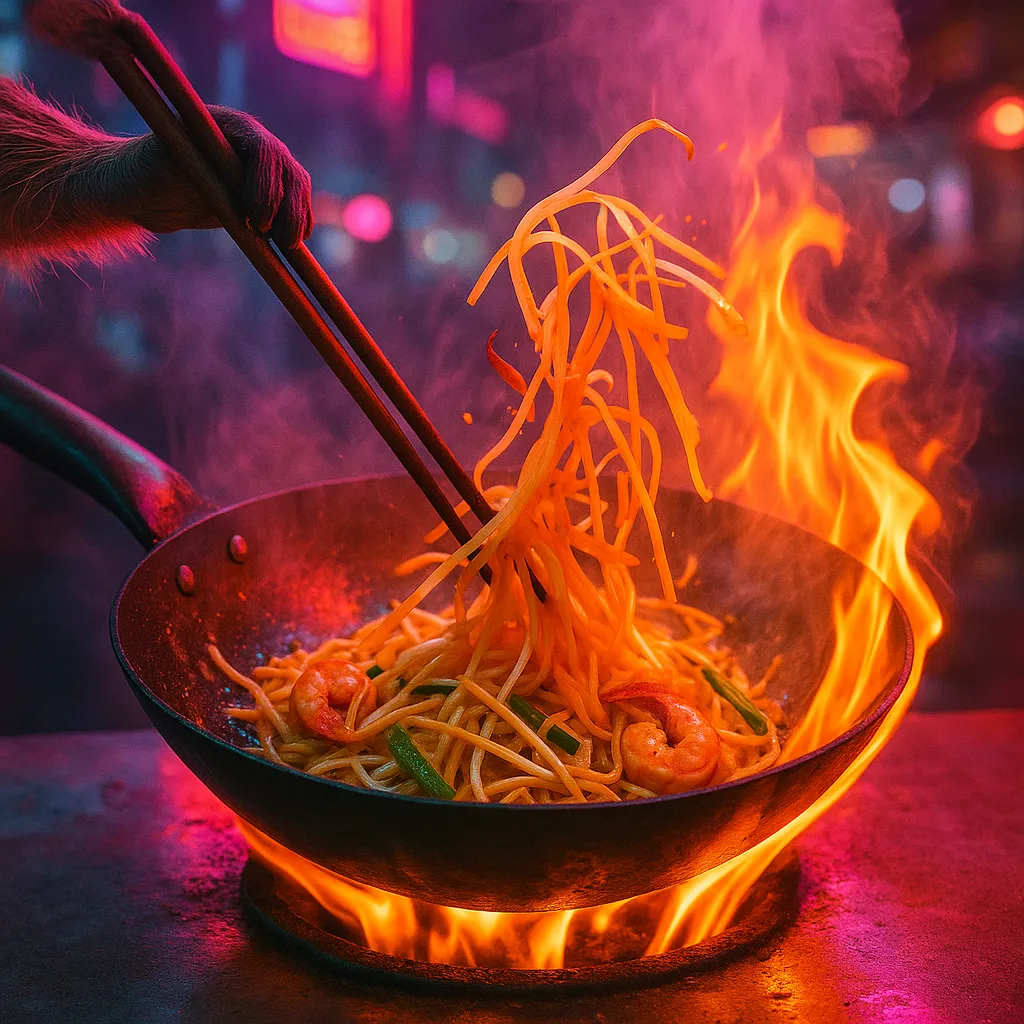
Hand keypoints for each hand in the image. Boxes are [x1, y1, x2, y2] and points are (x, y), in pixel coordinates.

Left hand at [126, 106, 312, 246]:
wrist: (148, 190)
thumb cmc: (148, 170)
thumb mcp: (164, 165)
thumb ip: (197, 168)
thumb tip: (224, 181)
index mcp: (230, 125)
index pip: (265, 151)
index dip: (267, 186)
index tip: (256, 221)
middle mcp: (253, 142)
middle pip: (290, 172)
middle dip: (289, 208)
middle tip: (280, 240)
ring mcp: (263, 168)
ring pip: (297, 188)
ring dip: (298, 218)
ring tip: (287, 245)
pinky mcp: (266, 192)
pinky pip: (294, 204)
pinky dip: (300, 222)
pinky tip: (296, 242)